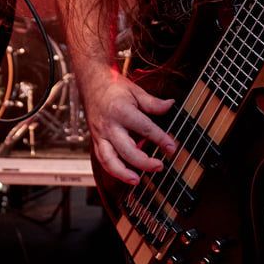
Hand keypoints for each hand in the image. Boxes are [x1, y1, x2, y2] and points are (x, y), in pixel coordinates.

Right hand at [80, 70, 177, 184]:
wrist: (91, 83)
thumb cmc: (114, 87)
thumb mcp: (135, 91)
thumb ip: (153, 103)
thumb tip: (170, 105)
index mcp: (121, 110)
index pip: (144, 128)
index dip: (160, 139)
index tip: (172, 147)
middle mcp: (109, 125)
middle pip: (127, 149)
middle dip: (144, 161)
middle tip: (159, 165)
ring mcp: (100, 135)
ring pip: (109, 160)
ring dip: (123, 173)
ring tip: (137, 180)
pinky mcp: (95, 141)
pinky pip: (102, 159)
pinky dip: (113, 170)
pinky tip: (126, 176)